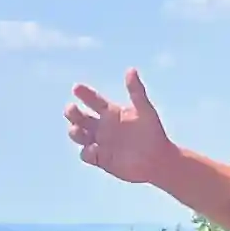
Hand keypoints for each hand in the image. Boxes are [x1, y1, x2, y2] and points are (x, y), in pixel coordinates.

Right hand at [63, 69, 178, 187]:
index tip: (76, 87)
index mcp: (111, 112)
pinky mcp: (101, 159)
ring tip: (78, 129)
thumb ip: (136, 91)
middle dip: (72, 112)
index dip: (84, 93)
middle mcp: (103, 126)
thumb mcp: (145, 110)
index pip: (93, 100)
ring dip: (74, 131)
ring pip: (78, 135)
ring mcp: (100, 143)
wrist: (158, 160)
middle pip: (80, 117)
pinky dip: (87, 151)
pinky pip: (87, 154)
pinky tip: (94, 149)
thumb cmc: (154, 133)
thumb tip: (131, 70)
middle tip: (71, 109)